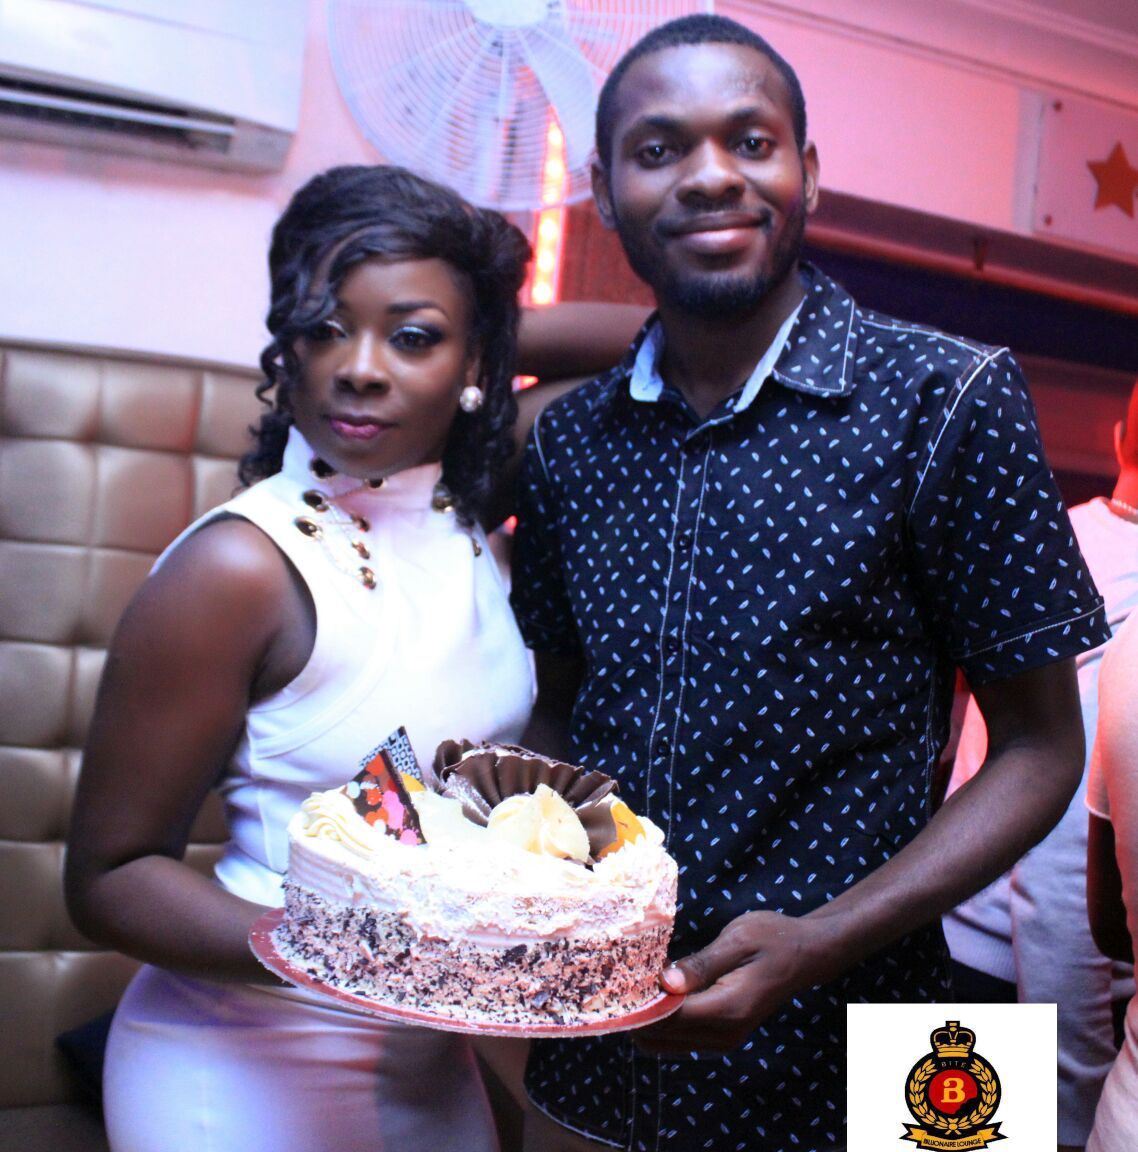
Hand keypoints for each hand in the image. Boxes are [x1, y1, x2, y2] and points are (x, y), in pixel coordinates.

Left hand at [635, 910, 836, 1053]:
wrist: (805, 954)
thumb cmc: (773, 938)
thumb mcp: (737, 940)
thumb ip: (701, 964)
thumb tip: (664, 983)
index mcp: (727, 1009)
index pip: (668, 1018)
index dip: (638, 1003)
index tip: (616, 981)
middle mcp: (724, 1033)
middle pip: (660, 1037)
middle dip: (636, 1013)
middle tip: (620, 979)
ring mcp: (723, 1038)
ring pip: (666, 1042)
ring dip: (646, 1019)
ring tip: (634, 982)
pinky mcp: (721, 1033)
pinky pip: (679, 1037)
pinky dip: (661, 1021)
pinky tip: (655, 990)